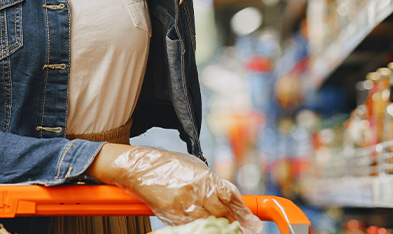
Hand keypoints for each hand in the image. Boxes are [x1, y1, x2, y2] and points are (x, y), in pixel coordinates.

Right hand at [88, 144, 262, 233]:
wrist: (140, 168)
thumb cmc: (168, 165)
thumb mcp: (194, 166)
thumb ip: (210, 181)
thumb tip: (227, 197)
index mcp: (204, 176)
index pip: (230, 195)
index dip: (243, 211)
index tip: (252, 222)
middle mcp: (196, 190)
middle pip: (222, 213)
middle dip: (234, 223)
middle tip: (244, 231)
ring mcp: (183, 204)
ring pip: (208, 222)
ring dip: (218, 228)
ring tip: (226, 231)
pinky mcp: (171, 215)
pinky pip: (191, 226)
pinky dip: (200, 229)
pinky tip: (206, 229)